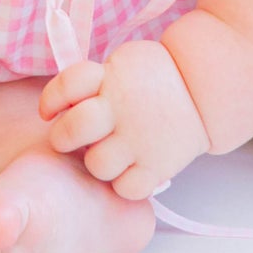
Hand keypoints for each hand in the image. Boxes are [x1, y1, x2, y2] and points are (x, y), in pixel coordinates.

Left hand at [39, 40, 209, 200]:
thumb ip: (93, 82)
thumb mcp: (122, 63)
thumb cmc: (153, 77)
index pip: (67, 85)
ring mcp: (140, 140)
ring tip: (110, 151)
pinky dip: (124, 183)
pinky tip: (129, 169)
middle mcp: (122, 109)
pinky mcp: (157, 167)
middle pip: (72, 130)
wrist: (202, 89)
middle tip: (74, 137)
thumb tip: (61, 107)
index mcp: (111, 78)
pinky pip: (126, 189)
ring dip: (98, 160)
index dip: (51, 100)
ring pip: (97, 165)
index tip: (50, 111)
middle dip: (64, 136)